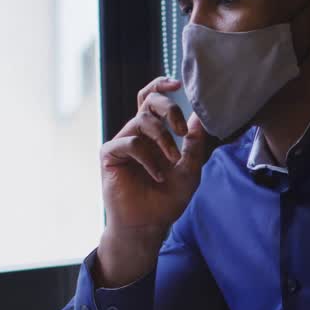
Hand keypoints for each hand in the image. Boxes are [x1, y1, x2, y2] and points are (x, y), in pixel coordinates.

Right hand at [95, 77, 214, 286]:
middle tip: (182, 130)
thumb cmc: (167, 200)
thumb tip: (200, 118)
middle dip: (168, 108)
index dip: (161, 85)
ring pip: (142, 122)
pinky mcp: (110, 155)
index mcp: (154, 134)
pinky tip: (157, 175)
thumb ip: (194, 145)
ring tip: (172, 161)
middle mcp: (136, 134)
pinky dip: (149, 159)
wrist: (149, 225)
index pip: (152, 99)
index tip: (178, 84)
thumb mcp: (190, 170)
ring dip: (163, 140)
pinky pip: (130, 144)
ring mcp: (122, 143)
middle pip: (147, 101)